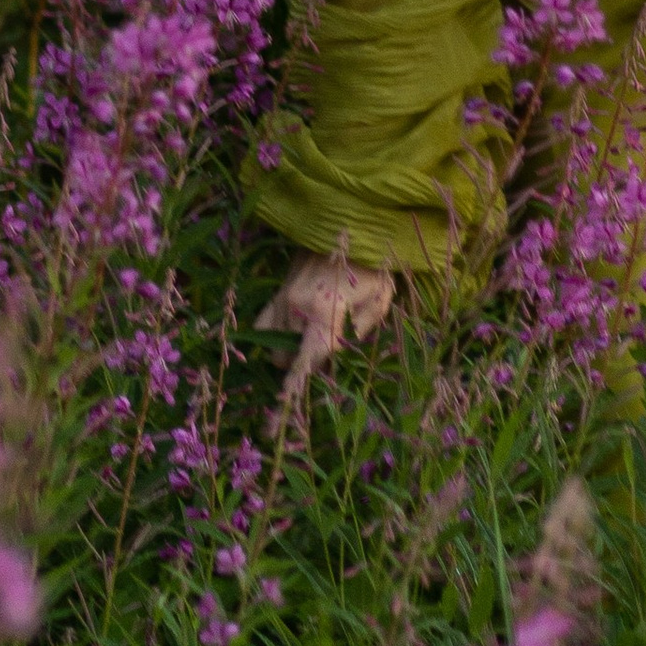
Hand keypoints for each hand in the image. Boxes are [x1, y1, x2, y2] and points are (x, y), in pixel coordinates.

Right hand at [254, 252, 394, 422]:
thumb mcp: (381, 299)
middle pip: (286, 361)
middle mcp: (296, 308)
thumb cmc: (373, 264)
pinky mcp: (277, 291)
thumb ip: (358, 332)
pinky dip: (275, 336)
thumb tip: (335, 356)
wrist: (350, 225)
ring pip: (275, 347)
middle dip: (303, 365)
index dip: (291, 391)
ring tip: (320, 329)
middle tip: (329, 351)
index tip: (274, 420)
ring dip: (293, 349)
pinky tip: (294, 330)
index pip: (303, 362)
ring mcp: (282, 299)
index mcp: (324, 313)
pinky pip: (264, 327)